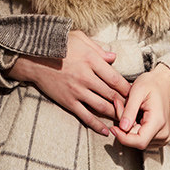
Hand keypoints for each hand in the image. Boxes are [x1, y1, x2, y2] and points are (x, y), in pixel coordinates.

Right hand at [8, 30, 131, 135]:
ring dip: (114, 114)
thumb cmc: (58, 45)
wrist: (34, 59)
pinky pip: (86, 116)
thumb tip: (113, 57)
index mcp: (92, 60)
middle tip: (133, 109)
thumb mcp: (79, 38)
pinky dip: (97, 125)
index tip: (135, 93)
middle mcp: (87, 77)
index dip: (128, 88)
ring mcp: (77, 91)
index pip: (116, 78)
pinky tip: (105, 130)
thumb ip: (98, 48)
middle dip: (124, 103)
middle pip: (112, 94)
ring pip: (102, 106)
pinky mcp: (68, 101)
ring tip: (123, 119)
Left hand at [109, 64, 169, 149]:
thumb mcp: (137, 91)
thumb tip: (122, 128)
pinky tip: (134, 117)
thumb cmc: (151, 84)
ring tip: (128, 111)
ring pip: (137, 141)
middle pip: (136, 141)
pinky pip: (141, 139)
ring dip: (128, 129)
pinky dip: (133, 130)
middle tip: (120, 108)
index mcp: (159, 122)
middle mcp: (163, 133)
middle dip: (123, 128)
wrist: (164, 83)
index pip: (139, 141)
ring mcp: (163, 137)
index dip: (123, 138)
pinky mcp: (159, 138)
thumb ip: (129, 110)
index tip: (113, 128)